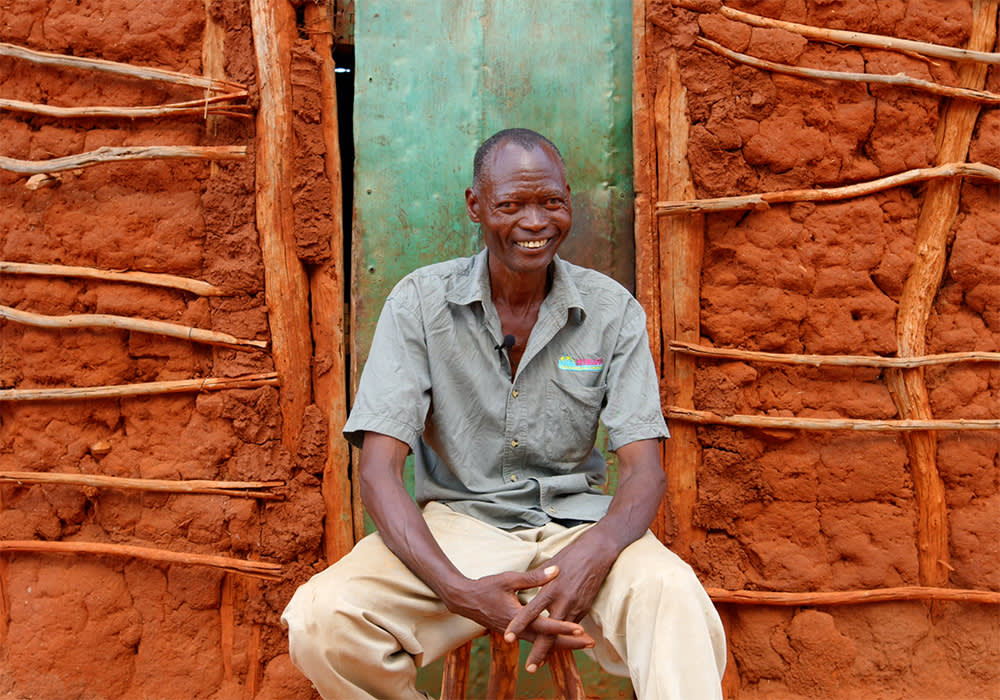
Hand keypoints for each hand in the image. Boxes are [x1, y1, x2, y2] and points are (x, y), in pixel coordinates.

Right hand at [444, 565, 594, 650]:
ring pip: (543, 643)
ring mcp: (516, 634)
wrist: (465, 600)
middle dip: (570, 643)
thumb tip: (556, 571)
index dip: (563, 627)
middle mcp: (518, 630)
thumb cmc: (486, 587)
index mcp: (517, 617)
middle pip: (548, 641)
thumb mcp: (509, 579)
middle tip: (590, 643)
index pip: (545, 625)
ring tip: (582, 644)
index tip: (580, 629)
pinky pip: (536, 641)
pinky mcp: (515, 633)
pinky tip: (561, 642)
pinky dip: (550, 643)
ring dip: (563, 644)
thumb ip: (534, 577)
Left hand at [504, 537, 617, 671]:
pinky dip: (563, 638)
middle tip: (531, 668)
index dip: (519, 625)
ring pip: (562, 634)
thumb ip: (536, 579)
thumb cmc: (570, 555)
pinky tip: (556, 646)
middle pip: (549, 632)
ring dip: (552, 649)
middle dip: (540, 651)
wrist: (596, 553)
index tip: (508, 637)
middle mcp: (563, 601)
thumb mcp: (549, 565)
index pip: (531, 612)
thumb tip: (525, 588)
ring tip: (541, 663)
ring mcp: (575, 606)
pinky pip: (572, 626)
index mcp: (550, 589)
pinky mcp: (584, 608)